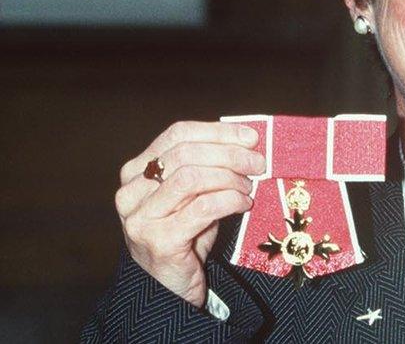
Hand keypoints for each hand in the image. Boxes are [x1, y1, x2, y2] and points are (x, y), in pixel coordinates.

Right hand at [115, 121, 264, 307]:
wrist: (169, 287)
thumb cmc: (187, 235)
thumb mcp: (194, 194)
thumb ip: (208, 167)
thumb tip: (248, 140)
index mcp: (136, 171)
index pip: (177, 134)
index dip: (217, 132)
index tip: (251, 137)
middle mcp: (130, 192)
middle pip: (185, 153)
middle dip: (229, 154)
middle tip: (258, 163)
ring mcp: (140, 217)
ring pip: (191, 177)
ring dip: (229, 178)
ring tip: (248, 187)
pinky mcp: (158, 241)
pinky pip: (202, 208)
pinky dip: (229, 200)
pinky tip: (243, 204)